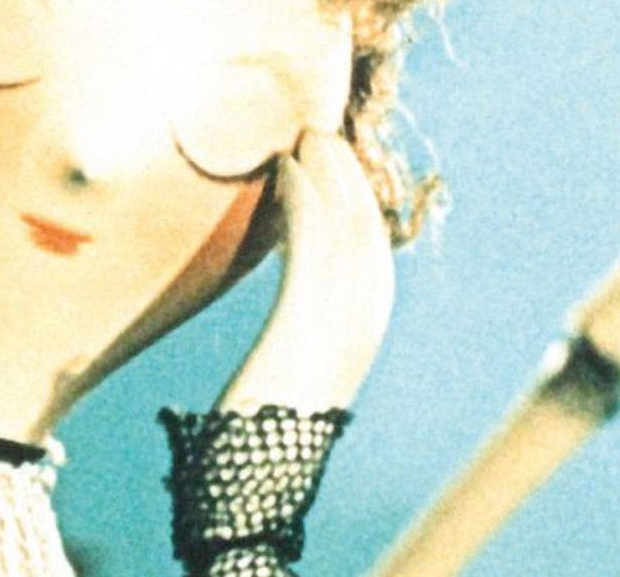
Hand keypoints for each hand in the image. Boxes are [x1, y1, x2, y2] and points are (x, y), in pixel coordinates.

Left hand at [215, 130, 396, 411]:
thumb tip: (284, 316)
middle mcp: (360, 330)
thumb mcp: (283, 375)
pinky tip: (281, 176)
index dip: (356, 202)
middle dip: (347, 177)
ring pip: (346, 231)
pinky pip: (311, 250)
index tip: (331, 163)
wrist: (246, 487)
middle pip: (368, 232)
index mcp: (360, 339)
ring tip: (302, 140)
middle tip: (318, 132)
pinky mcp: (302, 328)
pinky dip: (300, 204)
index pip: (372, 254)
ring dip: (326, 177)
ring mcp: (337, 329)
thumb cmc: (250, 438)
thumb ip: (293, 339)